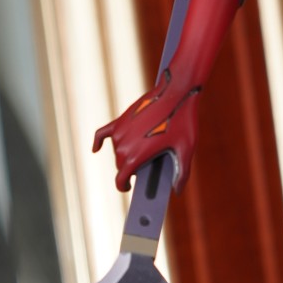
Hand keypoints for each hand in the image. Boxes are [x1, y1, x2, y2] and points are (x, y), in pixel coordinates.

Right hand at [93, 73, 200, 192]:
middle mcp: (123, 145)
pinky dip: (97, 142)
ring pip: (116, 151)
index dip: (123, 186)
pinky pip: (102, 133)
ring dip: (125, 154)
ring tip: (142, 151)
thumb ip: (182, 173)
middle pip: (120, 165)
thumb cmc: (183, 121)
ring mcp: (120, 132)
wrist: (175, 92)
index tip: (129, 187)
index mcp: (136, 156)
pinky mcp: (120, 120)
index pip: (120, 179)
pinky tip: (95, 149)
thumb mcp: (186, 150)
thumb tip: (178, 190)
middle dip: (130, 168)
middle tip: (146, 166)